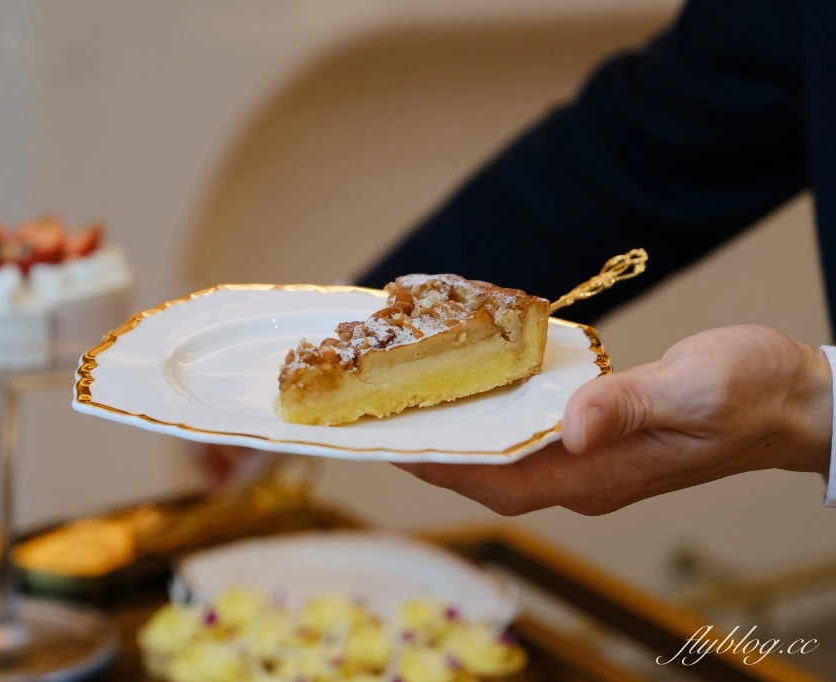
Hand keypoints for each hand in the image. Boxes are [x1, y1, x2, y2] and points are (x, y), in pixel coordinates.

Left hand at [395, 325, 832, 515]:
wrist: (791, 400)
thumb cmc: (750, 393)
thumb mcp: (694, 389)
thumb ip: (629, 406)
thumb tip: (571, 426)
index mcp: (602, 475)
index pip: (503, 483)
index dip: (446, 470)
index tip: (395, 447)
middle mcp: (587, 476)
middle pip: (492, 475)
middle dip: (436, 454)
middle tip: (383, 419)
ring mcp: (591, 459)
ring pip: (507, 456)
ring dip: (461, 435)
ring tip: (412, 402)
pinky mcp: (598, 437)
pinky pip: (531, 434)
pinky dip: (496, 416)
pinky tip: (476, 388)